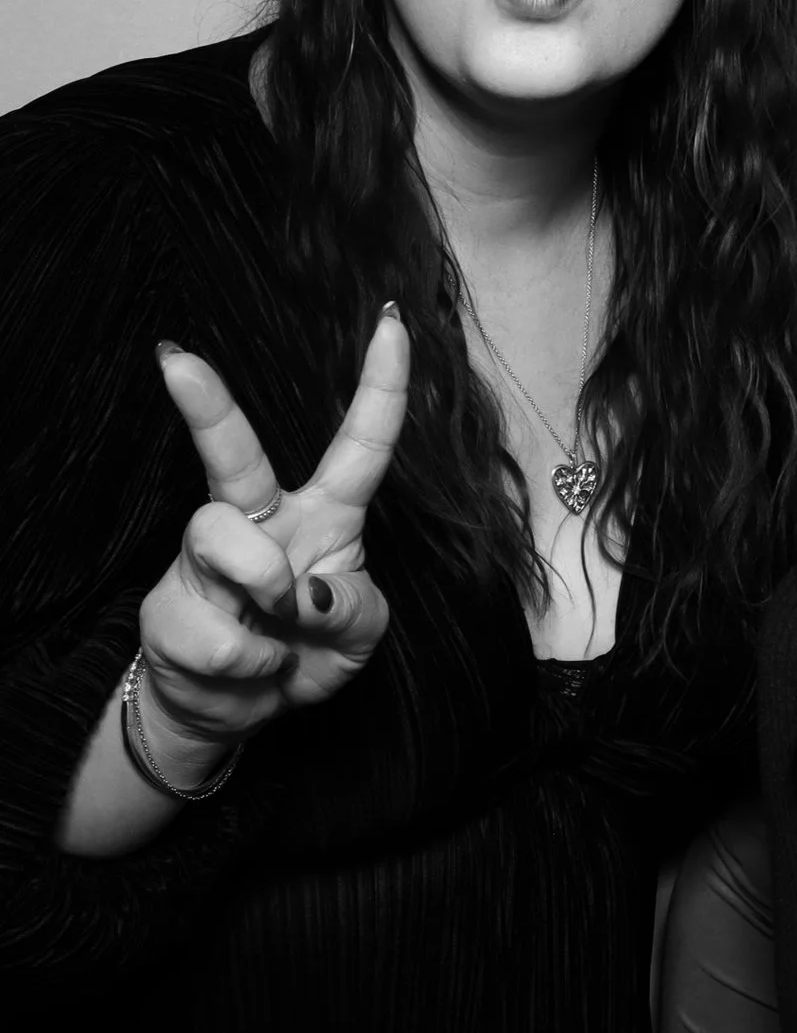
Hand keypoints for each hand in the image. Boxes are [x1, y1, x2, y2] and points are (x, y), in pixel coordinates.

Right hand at [133, 308, 409, 769]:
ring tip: (278, 635)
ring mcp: (206, 563)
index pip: (359, 445)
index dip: (381, 385)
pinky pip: (216, 632)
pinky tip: (253, 667)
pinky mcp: (167, 609)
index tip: (393, 321)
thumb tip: (307, 591)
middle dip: (208, 409)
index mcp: (326, 516)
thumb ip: (355, 608)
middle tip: (177, 362)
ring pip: (219, 538)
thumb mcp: (361, 635)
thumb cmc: (310, 652)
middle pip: (234, 458)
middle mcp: (261, 523)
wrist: (240, 712)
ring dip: (262, 591)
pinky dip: (251, 662)